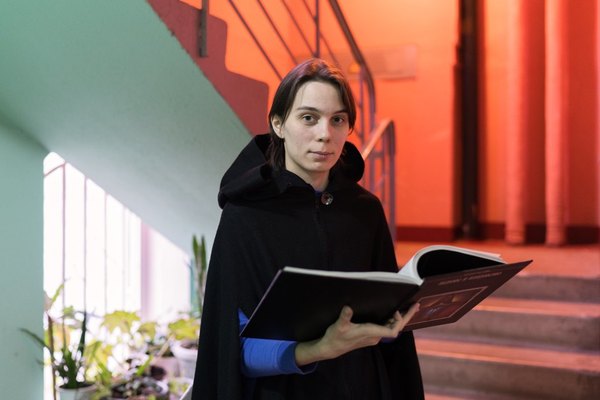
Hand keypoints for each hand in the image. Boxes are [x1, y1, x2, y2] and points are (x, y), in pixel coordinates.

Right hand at [295, 302, 419, 365]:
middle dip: (406, 316)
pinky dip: (391, 320)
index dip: (398, 321)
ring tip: (408, 307)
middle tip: (416, 305)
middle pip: (396, 328)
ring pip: (391, 327)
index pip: (392, 331)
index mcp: (371, 333)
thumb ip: (344, 317)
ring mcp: (373, 336)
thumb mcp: (339, 326)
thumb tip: (348, 308)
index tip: (396, 310)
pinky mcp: (370, 335)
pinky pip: (385, 327)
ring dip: (400, 318)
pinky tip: (392, 314)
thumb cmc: (335, 338)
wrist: (331, 348)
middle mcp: (375, 336)